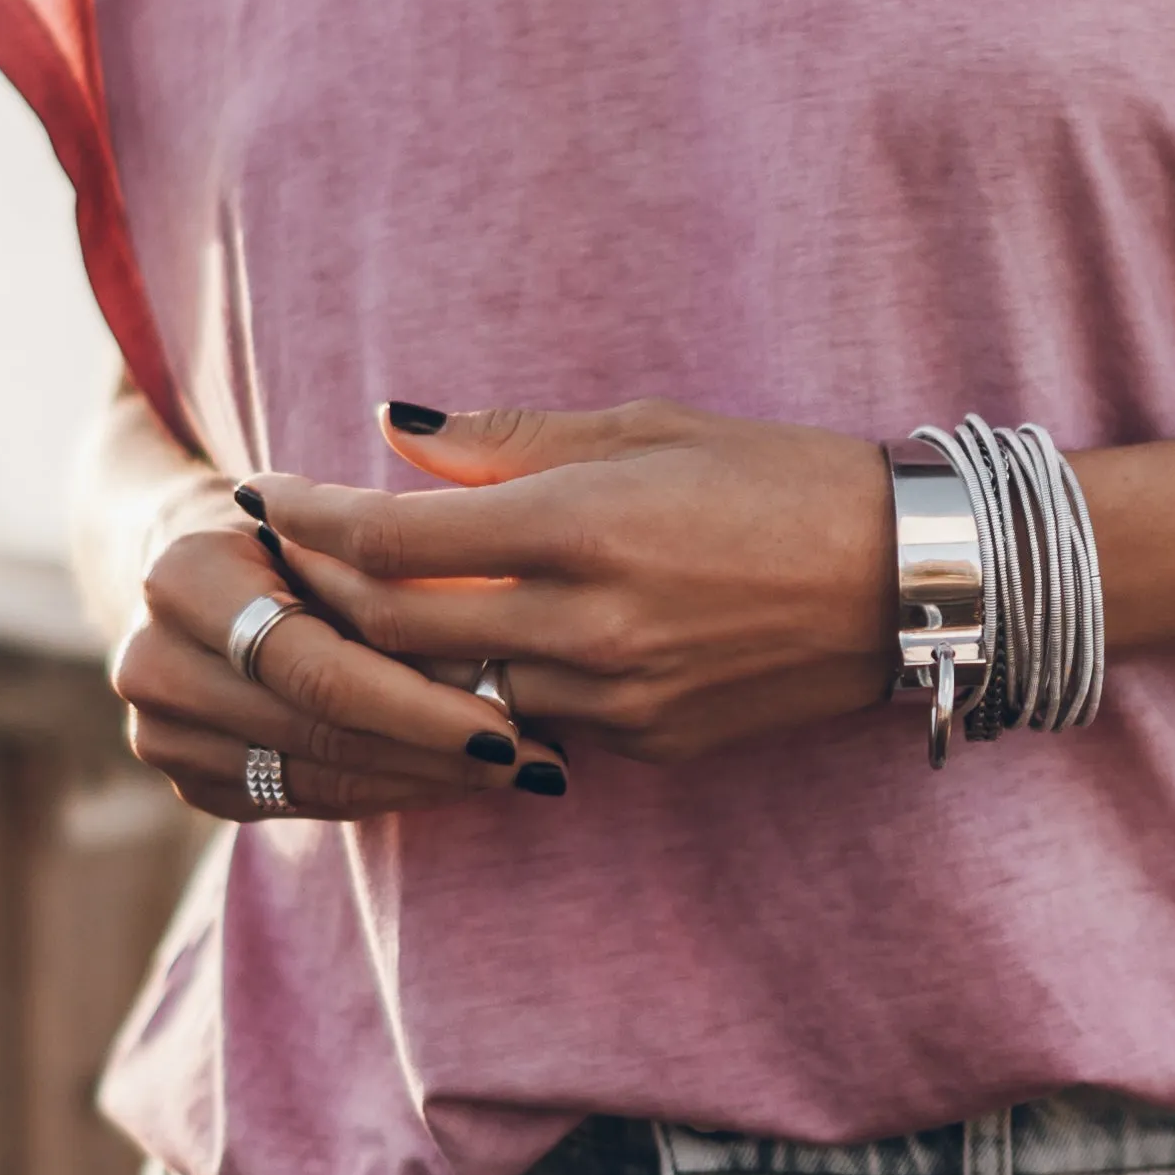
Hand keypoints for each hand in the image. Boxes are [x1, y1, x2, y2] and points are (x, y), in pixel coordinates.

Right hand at [110, 510, 561, 819]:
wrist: (213, 570)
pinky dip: (391, 794)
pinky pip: (308, 803)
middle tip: (538, 763)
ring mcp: (161, 734)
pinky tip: (460, 782)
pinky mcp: (190, 782)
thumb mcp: (341, 516)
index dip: (420, 701)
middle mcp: (150, 662)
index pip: (318, 667)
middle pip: (321, 732)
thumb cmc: (303, 530)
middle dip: (439, 750)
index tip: (517, 719)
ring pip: (320, 779)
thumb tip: (501, 609)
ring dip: (431, 781)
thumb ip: (396, 555)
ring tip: (522, 775)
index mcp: (181, 577)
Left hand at [245, 401, 896, 762]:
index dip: (309, 519)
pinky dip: (489, 692)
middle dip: (324, 597)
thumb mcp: (647, 429)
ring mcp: (616, 699)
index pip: (393, 540)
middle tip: (285, 564)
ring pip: (456, 692)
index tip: (264, 496)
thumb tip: (391, 434)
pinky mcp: (646, 746)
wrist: (909, 582)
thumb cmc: (780, 478)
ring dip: (397, 659)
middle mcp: (589, 625)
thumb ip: (508, 446)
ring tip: (359, 615)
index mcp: (583, 526)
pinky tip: (476, 659)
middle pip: (397, 631)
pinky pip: (534, 723)